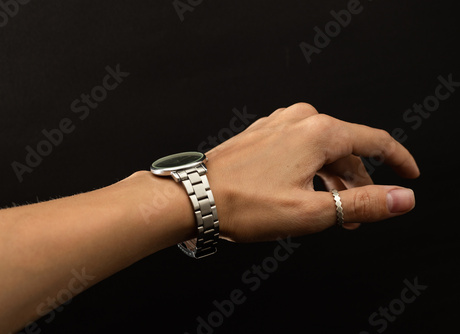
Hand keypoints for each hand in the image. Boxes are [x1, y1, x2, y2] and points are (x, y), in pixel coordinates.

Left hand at [205, 103, 418, 242]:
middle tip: (360, 214)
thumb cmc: (243, 204)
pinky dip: (311, 169)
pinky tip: (306, 190)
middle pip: (346, 149)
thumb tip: (400, 198)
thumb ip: (361, 203)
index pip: (375, 141)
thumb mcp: (311, 211)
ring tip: (333, 209)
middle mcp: (299, 119)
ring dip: (333, 179)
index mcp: (318, 131)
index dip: (397, 160)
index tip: (408, 175)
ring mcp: (278, 124)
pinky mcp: (263, 133)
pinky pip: (299, 148)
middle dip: (358, 182)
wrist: (195, 197)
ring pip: (321, 150)